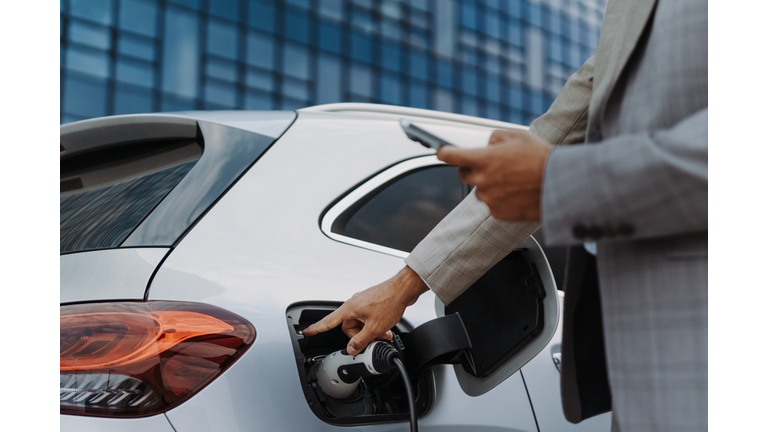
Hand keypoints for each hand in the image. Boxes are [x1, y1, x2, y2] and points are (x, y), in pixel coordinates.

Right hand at [302, 266, 428, 354]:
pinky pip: (368, 319)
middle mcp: (354, 305)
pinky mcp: (372, 304)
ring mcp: (363, 304)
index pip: (328, 321)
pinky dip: (375, 325)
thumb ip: (360, 341)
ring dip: (370, 332)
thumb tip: (351, 349)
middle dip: (359, 336)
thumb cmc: (389, 301)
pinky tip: (385, 328)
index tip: (307, 332)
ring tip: (383, 334)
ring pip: (361, 324)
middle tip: (371, 340)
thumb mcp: (374, 328)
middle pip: (348, 327)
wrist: (404, 289)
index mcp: (350, 309)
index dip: (317, 328)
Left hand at [437, 130, 553, 220]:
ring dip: (489, 184)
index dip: (444, 152)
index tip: (441, 152)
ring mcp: (489, 199)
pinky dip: (500, 199)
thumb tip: (486, 145)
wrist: (560, 185)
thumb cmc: (541, 158)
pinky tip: (517, 192)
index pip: (451, 156)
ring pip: (480, 190)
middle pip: (463, 175)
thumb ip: (495, 137)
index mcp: (484, 159)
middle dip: (472, 168)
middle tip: (491, 165)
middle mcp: (482, 180)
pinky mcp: (498, 213)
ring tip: (512, 179)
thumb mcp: (518, 136)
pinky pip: (492, 204)